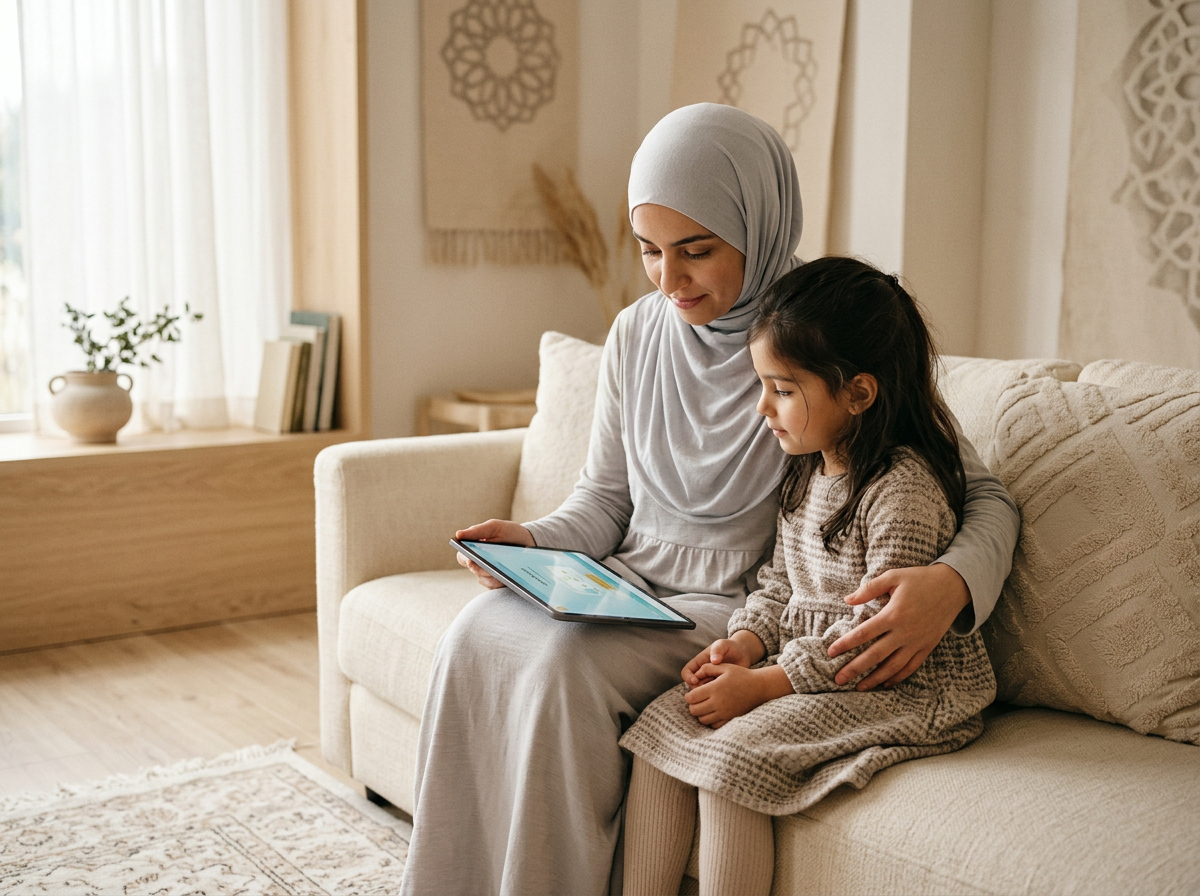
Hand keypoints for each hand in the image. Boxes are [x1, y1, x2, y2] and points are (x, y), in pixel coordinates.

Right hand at [455, 519, 535, 589]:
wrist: (530, 542)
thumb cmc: (509, 532)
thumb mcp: (495, 527)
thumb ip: (477, 531)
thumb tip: (458, 534)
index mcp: (474, 548)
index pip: (462, 556)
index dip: (466, 559)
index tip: (472, 560)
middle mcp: (478, 562)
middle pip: (474, 570)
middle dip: (482, 570)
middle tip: (490, 568)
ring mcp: (488, 573)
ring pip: (484, 580)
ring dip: (492, 577)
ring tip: (503, 573)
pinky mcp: (498, 581)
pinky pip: (495, 586)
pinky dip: (501, 583)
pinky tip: (507, 578)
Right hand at [682, 631, 764, 687]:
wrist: (743, 655)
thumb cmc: (730, 647)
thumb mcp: (723, 645)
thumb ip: (717, 650)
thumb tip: (713, 661)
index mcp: (699, 663)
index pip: (686, 672)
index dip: (688, 678)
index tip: (696, 680)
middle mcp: (702, 673)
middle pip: (692, 686)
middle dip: (698, 688)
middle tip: (710, 685)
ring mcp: (710, 681)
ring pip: (702, 693)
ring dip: (708, 692)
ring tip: (719, 686)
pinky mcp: (718, 688)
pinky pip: (713, 695)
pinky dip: (716, 695)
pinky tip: (725, 691)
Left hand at [684, 663, 791, 727]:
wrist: (759, 687)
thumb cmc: (741, 675)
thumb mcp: (725, 667)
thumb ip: (708, 668)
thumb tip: (695, 674)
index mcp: (715, 688)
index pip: (692, 698)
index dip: (688, 696)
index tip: (692, 694)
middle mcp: (718, 702)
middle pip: (694, 711)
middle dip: (693, 705)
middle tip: (697, 701)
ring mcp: (724, 713)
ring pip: (702, 720)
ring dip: (701, 714)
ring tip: (705, 706)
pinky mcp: (730, 719)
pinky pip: (714, 725)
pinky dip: (711, 721)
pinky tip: (714, 713)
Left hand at [828, 563, 969, 689]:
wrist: (954, 587)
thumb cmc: (920, 579)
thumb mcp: (894, 576)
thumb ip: (870, 589)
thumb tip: (847, 600)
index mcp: (893, 614)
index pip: (864, 633)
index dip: (845, 644)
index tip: (830, 653)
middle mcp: (904, 632)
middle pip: (875, 655)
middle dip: (855, 668)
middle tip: (838, 679)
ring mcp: (917, 642)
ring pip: (892, 666)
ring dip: (874, 678)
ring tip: (858, 688)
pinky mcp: (927, 647)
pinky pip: (910, 667)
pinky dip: (897, 677)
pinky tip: (885, 683)